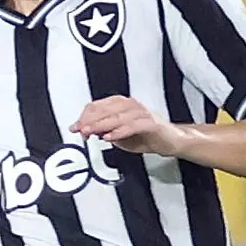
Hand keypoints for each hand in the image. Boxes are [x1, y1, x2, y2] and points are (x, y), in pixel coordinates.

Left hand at [72, 95, 189, 156]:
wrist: (170, 140)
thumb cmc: (145, 135)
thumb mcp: (118, 134)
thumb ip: (102, 130)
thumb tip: (85, 130)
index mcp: (121, 104)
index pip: (98, 106)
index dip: (84, 116)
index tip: (75, 127)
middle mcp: (131, 105)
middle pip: (105, 110)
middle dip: (89, 121)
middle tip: (79, 130)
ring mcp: (141, 113)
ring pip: (117, 116)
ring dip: (101, 125)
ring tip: (90, 132)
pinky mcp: (151, 123)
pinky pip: (133, 126)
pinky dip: (119, 131)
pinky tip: (110, 137)